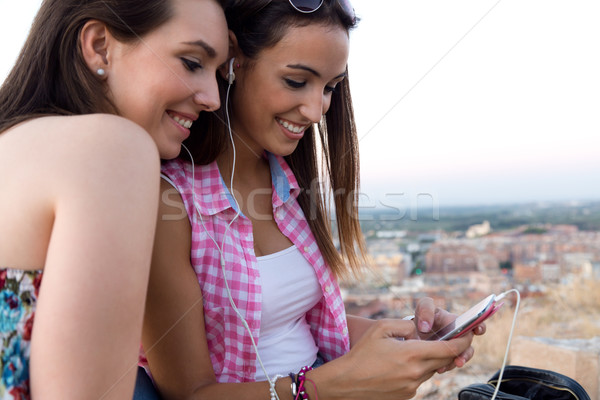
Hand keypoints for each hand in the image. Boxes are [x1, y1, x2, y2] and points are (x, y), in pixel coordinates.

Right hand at [316, 318, 473, 399]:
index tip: (470, 334)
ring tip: (409, 352)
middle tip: (445, 339)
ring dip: (428, 360)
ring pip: (430, 370)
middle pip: (443, 361)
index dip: (464, 341)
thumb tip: (421, 330)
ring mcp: (412, 387)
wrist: (346, 382)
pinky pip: (419, 380)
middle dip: (447, 350)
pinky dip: (415, 371)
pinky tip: (398, 366)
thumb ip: (406, 325)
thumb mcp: (381, 328)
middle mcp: (416, 373)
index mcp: (412, 354)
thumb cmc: (362, 353)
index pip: (450, 349)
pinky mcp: (407, 396)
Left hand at [413, 298, 485, 371]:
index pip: (474, 323)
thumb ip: (426, 311)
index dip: (480, 326)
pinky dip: (446, 366)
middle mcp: (458, 335)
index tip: (477, 330)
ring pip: (461, 356)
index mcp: (456, 321)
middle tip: (459, 360)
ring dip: (456, 362)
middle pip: (468, 345)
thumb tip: (426, 327)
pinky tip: (438, 368)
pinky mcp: (446, 356)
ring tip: (445, 367)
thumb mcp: (423, 307)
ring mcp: (453, 347)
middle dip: (465, 353)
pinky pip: (450, 363)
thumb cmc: (423, 315)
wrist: (415, 330)